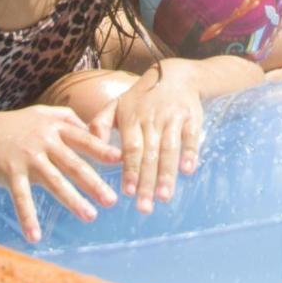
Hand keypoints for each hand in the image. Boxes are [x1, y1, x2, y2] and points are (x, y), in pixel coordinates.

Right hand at [0, 105, 119, 242]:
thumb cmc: (13, 127)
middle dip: (94, 183)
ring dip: (72, 200)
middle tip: (112, 200)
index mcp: (53, 127)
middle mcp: (43, 141)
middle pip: (74, 163)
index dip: (102, 150)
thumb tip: (93, 129)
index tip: (120, 160)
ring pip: (54, 181)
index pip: (83, 139)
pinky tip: (35, 236)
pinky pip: (22, 198)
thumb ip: (66, 118)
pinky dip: (28, 217)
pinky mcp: (10, 172)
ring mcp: (27, 157)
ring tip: (90, 216)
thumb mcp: (40, 114)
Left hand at [92, 59, 202, 214]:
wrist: (176, 75)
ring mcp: (172, 118)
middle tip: (144, 207)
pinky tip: (188, 171)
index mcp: (131, 118)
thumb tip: (90, 146)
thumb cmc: (142, 97)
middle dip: (146, 181)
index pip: (130, 148)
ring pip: (169, 149)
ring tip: (164, 197)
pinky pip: (190, 137)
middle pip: (149, 154)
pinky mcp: (191, 118)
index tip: (127, 192)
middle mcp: (151, 119)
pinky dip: (190, 154)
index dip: (129, 170)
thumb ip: (100, 124)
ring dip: (167, 174)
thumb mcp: (117, 105)